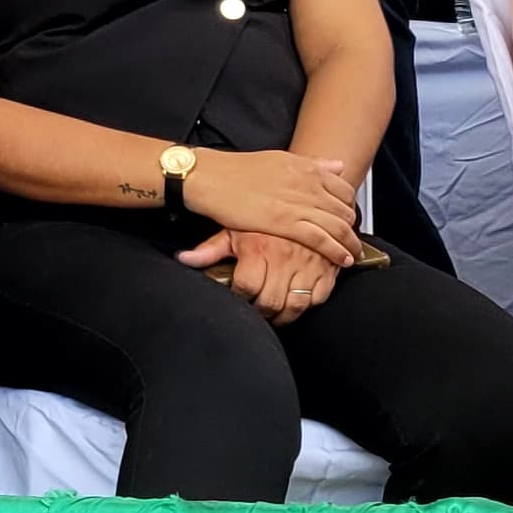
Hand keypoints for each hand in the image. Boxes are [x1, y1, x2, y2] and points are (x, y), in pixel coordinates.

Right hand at [177, 148, 362, 264]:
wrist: (209, 177)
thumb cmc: (236, 170)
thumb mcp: (278, 159)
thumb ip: (311, 163)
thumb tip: (338, 165)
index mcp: (306, 169)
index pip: (344, 190)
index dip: (349, 207)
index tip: (347, 219)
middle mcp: (308, 185)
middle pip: (345, 210)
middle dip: (352, 228)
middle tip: (350, 241)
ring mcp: (298, 204)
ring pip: (338, 227)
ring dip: (350, 243)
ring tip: (352, 255)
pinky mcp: (286, 223)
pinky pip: (322, 239)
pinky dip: (336, 251)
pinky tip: (341, 260)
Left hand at [181, 226, 339, 325]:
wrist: (306, 197)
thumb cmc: (264, 215)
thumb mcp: (235, 228)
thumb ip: (211, 249)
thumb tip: (183, 259)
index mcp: (259, 248)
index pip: (246, 288)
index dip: (239, 298)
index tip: (238, 298)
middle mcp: (285, 258)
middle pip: (271, 302)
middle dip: (260, 312)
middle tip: (255, 311)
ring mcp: (309, 264)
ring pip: (296, 305)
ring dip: (283, 315)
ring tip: (274, 312)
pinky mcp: (329, 267)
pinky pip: (319, 297)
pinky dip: (307, 304)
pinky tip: (295, 300)